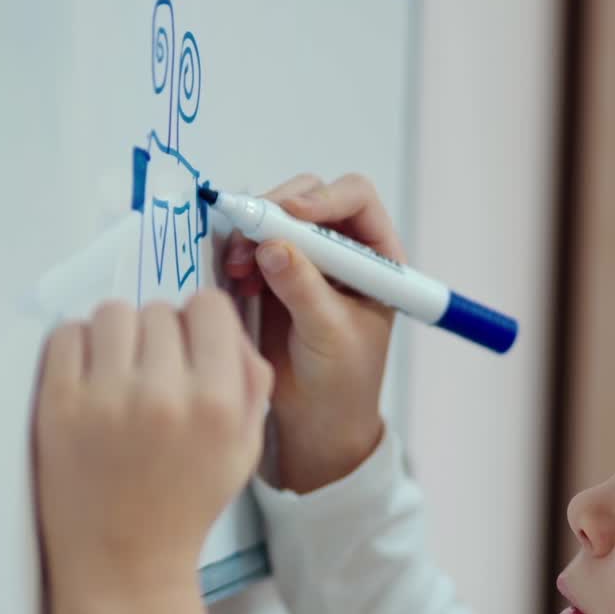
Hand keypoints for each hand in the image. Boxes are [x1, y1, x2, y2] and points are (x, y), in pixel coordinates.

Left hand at [32, 290, 272, 613]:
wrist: (124, 563)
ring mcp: (108, 397)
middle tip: (152, 374)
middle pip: (160, 310)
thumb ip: (251, 387)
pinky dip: (77, 348)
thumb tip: (228, 331)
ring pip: (113, 313)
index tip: (189, 349)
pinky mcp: (59, 404)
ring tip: (117, 374)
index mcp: (218, 403)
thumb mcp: (243, 452)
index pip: (210, 307)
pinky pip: (67, 333)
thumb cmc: (187, 505)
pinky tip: (88, 380)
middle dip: (159, 337)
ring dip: (117, 336)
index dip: (201, 324)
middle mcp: (166, 393)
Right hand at [222, 172, 399, 492]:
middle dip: (276, 211)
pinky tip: (237, 277)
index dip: (323, 198)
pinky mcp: (275, 272)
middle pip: (308, 196)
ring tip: (238, 267)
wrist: (318, 416)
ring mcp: (308, 257)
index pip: (355, 198)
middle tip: (250, 237)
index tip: (291, 217)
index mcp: (378, 256)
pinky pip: (253, 242)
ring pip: (275, 215)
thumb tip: (274, 246)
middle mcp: (344, 247)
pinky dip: (240, 251)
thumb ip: (304, 288)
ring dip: (252, 231)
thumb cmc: (343, 380)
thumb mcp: (330, 333)